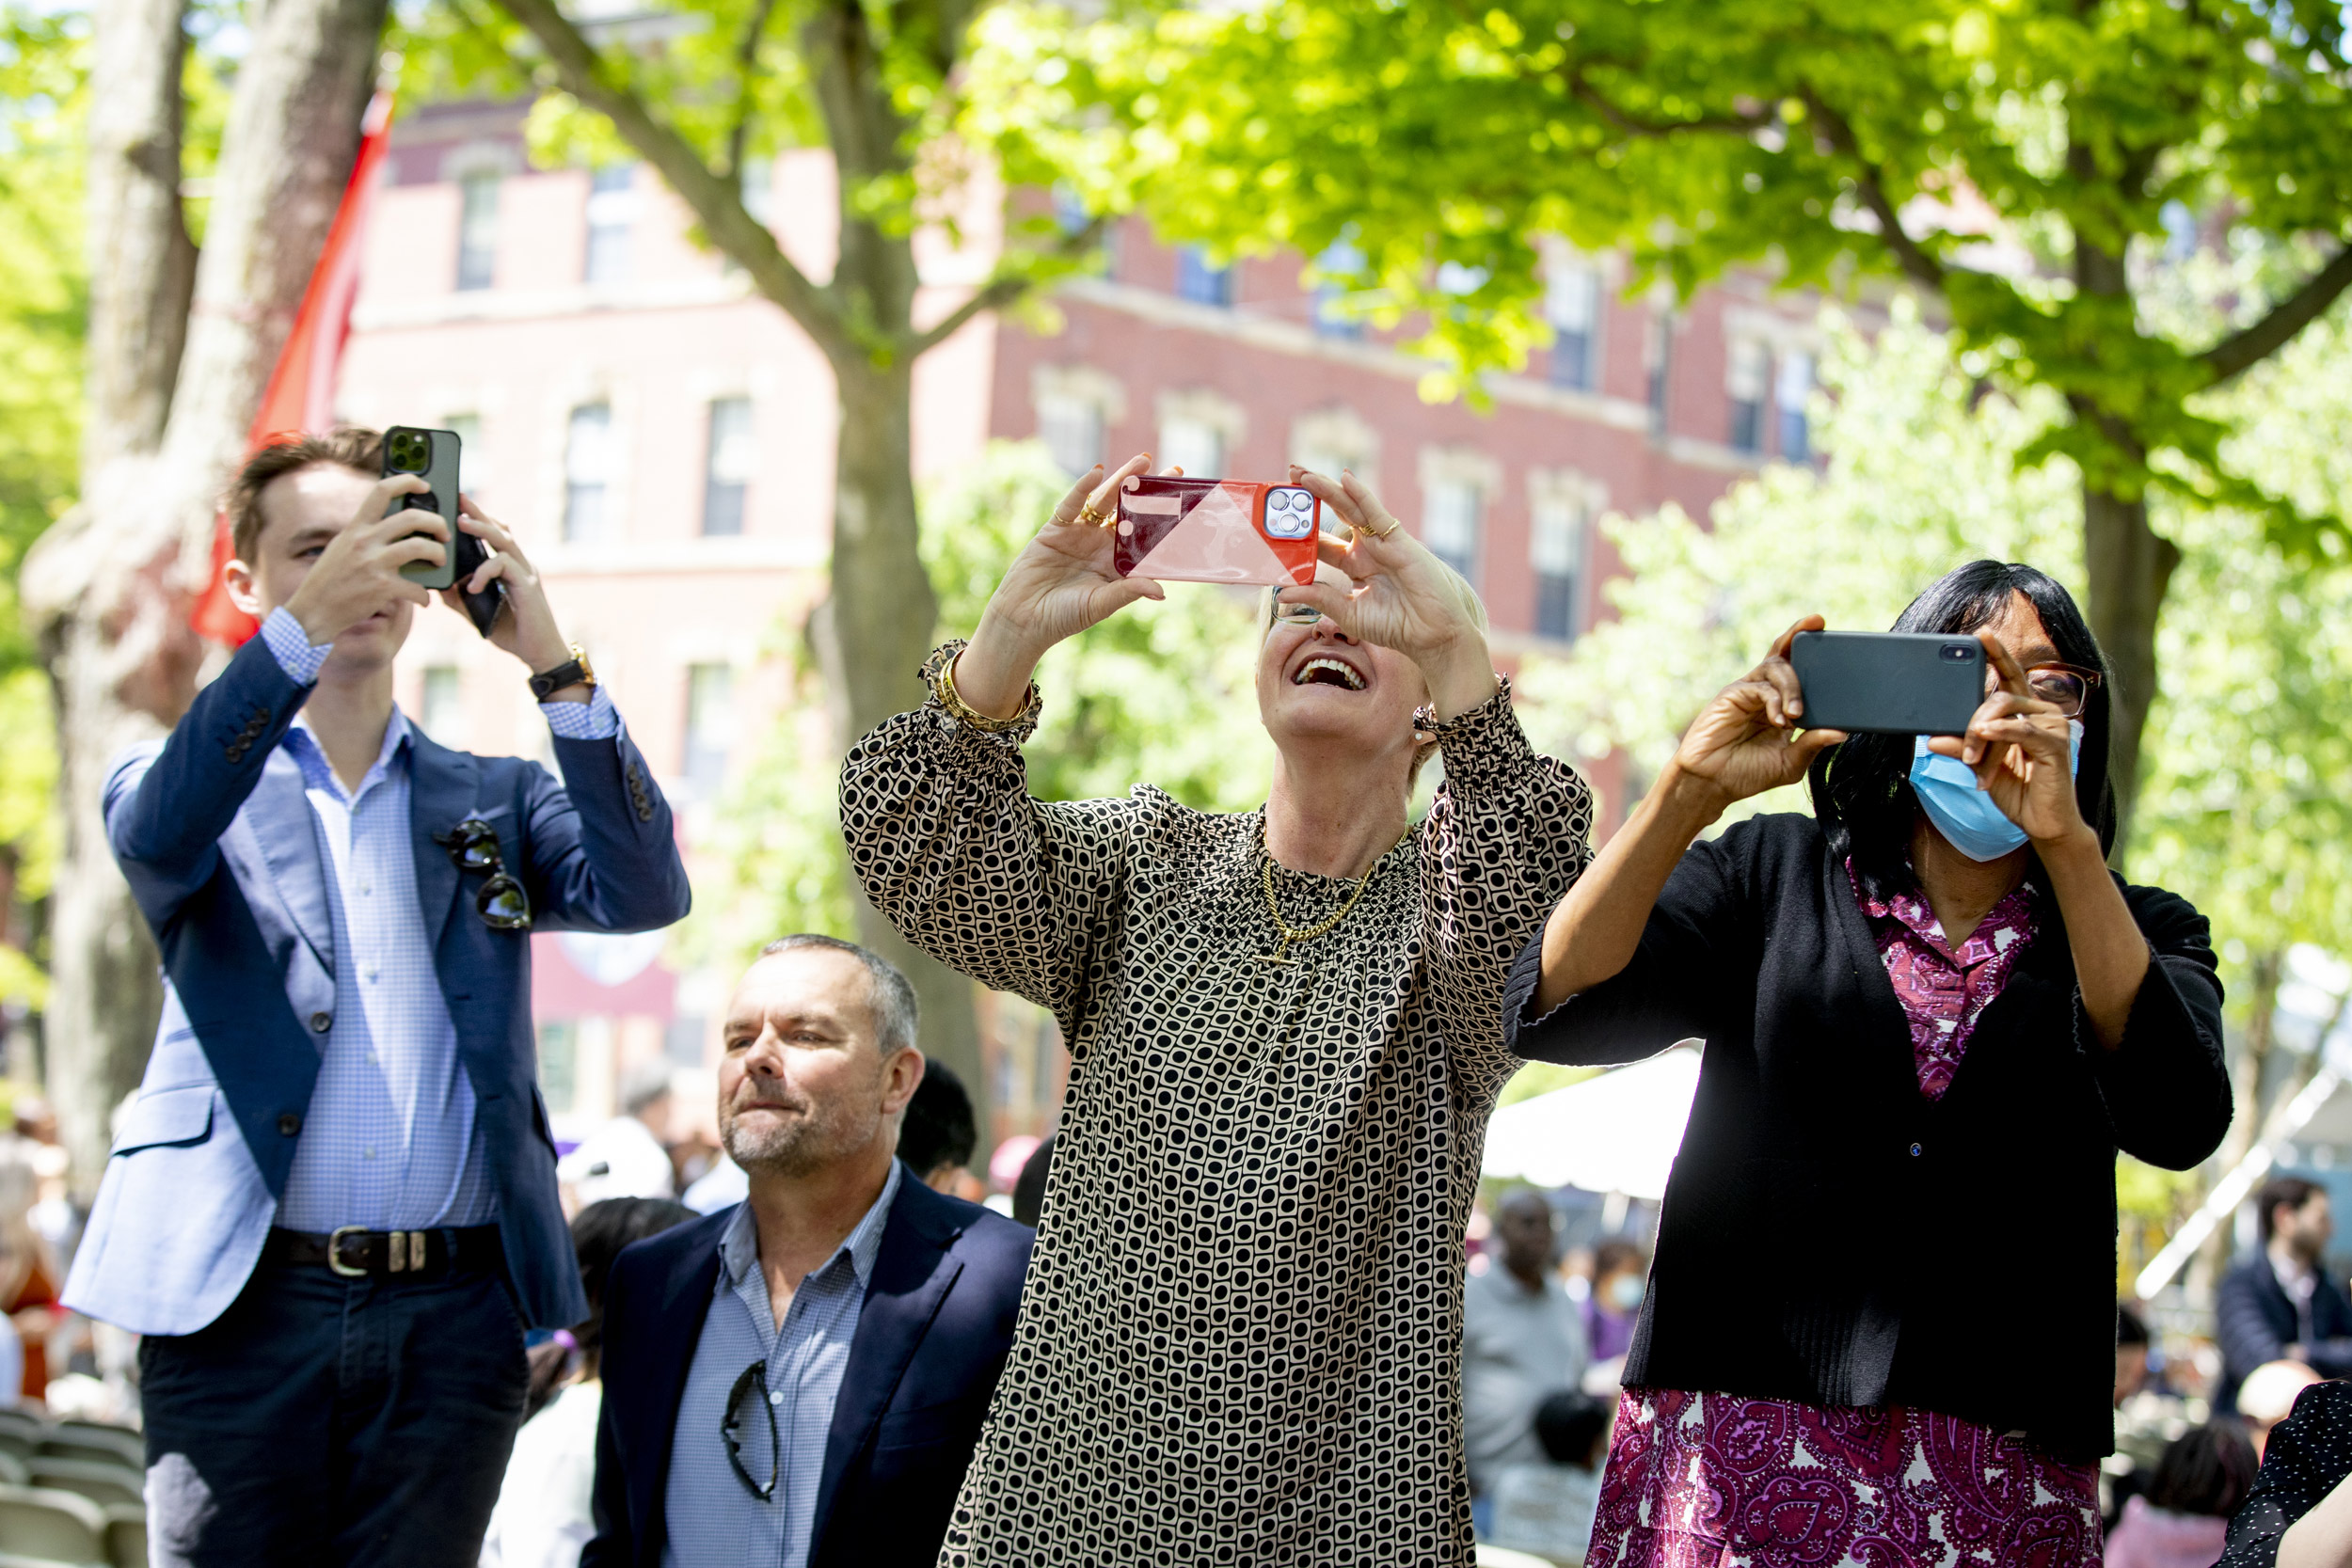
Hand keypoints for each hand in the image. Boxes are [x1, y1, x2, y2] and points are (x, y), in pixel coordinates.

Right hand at [282, 475, 444, 644]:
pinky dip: (424, 595)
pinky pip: (417, 587)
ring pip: (421, 547)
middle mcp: (364, 540)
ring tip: (440, 560)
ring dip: (439, 553)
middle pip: (412, 517)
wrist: (313, 611)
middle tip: (444, 532)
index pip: (382, 491)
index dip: (408, 482)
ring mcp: (373, 563)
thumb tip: (392, 524)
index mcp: (356, 527)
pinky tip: (422, 599)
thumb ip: (364, 533)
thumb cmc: (329, 580)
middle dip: (437, 522)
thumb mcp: (341, 546)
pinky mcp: (382, 587)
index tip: (425, 486)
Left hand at [440, 496, 584, 696]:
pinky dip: (484, 572)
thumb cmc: (513, 633)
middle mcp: (521, 566)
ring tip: (459, 524)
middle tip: (458, 497)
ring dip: (481, 529)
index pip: (495, 534)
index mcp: (511, 568)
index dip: (479, 517)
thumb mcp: (477, 612)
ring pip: (504, 540)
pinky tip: (471, 587)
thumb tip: (438, 583)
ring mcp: (526, 574)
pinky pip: (504, 566)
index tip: (458, 503)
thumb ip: (459, 597)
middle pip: (500, 529)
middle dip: (478, 512)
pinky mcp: (527, 586)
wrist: (540, 654)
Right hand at [956, 454, 1169, 716]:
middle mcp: (1101, 546)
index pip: (1146, 537)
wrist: (1023, 620)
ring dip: (1122, 481)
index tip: (1187, 503)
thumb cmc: (1063, 618)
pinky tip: (1097, 473)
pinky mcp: (1055, 529)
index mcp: (1117, 565)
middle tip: (1175, 469)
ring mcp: (1079, 535)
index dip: (1165, 520)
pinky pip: (1071, 504)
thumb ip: (1128, 592)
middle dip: (1150, 492)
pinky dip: (1083, 488)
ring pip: (1105, 502)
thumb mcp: (1100, 604)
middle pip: (1130, 512)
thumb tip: (1162, 591)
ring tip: (1142, 461)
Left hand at [1274, 467, 1496, 717]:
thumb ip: (1318, 598)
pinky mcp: (1399, 541)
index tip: (1276, 521)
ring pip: (1351, 509)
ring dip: (1328, 489)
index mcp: (1355, 566)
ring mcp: (1383, 543)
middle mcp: (1368, 550)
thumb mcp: (1348, 613)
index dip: (1301, 532)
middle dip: (1311, 496)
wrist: (1431, 636)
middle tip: (1288, 476)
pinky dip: (1361, 495)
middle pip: (1334, 516)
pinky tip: (1345, 479)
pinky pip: (1376, 514)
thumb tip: (1281, 593)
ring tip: (1303, 473)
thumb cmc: (1396, 627)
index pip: (1322, 544)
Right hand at [1668, 616, 1848, 809]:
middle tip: (1817, 623)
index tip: (1829, 632)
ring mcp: (1748, 691)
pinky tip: (1780, 720)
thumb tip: (1843, 732)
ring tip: (1796, 714)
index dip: (1813, 651)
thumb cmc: (1747, 773)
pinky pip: (1760, 687)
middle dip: (1800, 635)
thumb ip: (1812, 745)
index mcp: (1780, 705)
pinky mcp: (1732, 695)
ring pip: (1776, 668)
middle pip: (1784, 654)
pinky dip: (1774, 700)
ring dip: (1793, 687)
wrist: (1711, 783)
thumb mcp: (1790, 762)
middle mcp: (1765, 692)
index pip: (1798, 671)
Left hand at [1926, 631, 2084, 844]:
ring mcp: (2053, 726)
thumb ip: (1960, 748)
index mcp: (2026, 711)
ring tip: (1972, 760)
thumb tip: (1931, 736)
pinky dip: (2001, 731)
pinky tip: (1985, 733)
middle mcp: (2042, 712)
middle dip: (1973, 718)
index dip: (1997, 653)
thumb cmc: (2016, 791)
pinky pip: (2023, 730)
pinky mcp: (2056, 745)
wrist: (2042, 824)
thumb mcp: (1979, 766)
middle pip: (2000, 694)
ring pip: (2006, 710)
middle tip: (1962, 747)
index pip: (2009, 675)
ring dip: (1981, 734)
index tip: (1982, 634)